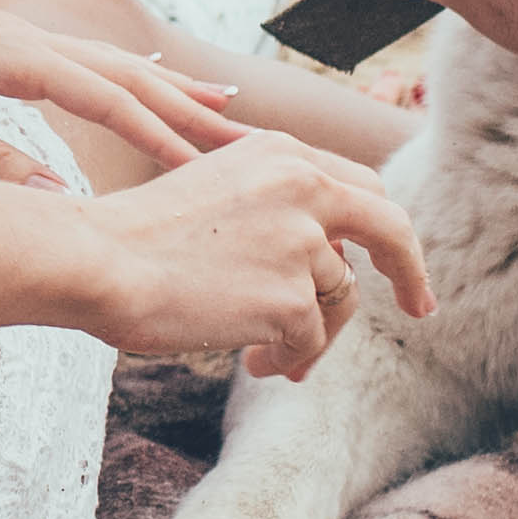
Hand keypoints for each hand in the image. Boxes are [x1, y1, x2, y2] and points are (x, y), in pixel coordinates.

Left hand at [0, 0, 242, 189]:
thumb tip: (57, 197)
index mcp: (3, 53)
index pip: (102, 94)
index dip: (157, 132)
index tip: (208, 168)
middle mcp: (17, 40)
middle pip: (122, 72)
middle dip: (188, 107)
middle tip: (254, 141)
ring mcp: (7, 43)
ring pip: (107, 66)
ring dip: (168, 90)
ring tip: (225, 111)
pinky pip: (80, 67)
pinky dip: (125, 81)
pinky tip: (141, 88)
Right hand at [62, 129, 429, 379]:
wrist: (98, 260)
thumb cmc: (136, 235)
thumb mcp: (215, 192)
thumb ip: (275, 207)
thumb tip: (330, 260)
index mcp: (282, 153)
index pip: (363, 188)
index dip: (386, 229)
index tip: (399, 262)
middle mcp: (304, 186)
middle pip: (389, 229)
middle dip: (410, 271)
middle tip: (419, 308)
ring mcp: (303, 242)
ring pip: (341, 299)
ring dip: (313, 334)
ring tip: (273, 360)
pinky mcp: (294, 297)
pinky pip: (310, 341)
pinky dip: (290, 358)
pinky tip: (255, 365)